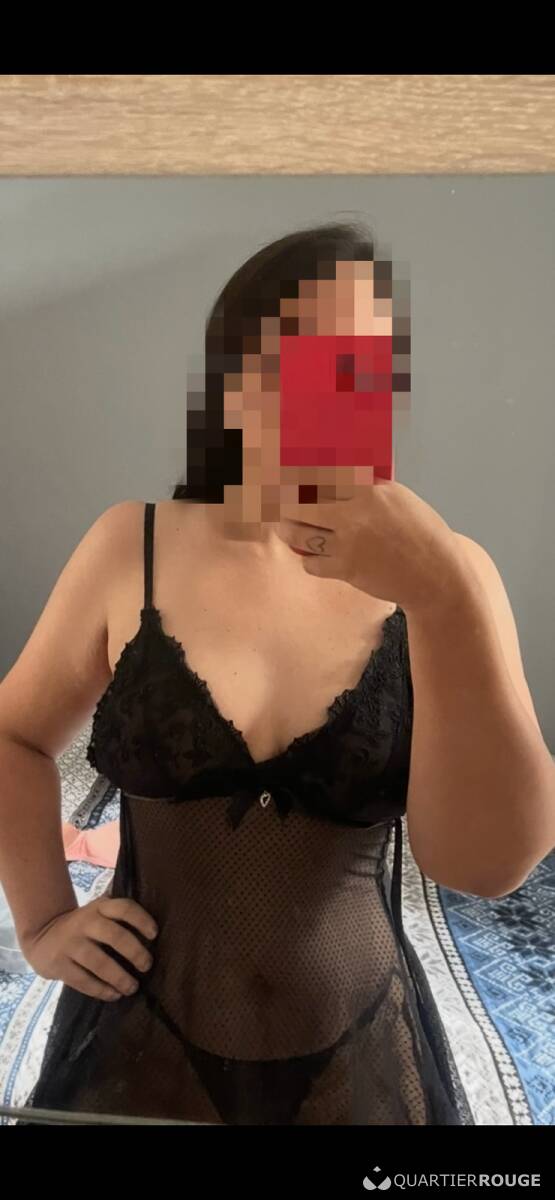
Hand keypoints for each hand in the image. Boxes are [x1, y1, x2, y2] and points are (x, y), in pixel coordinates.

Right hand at [21, 897, 157, 1001]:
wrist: (42, 937)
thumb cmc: (83, 928)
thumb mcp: (97, 913)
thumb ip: (118, 918)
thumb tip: (153, 935)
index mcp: (99, 907)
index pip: (124, 907)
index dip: (141, 920)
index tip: (154, 935)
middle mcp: (84, 922)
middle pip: (115, 935)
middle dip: (135, 952)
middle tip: (147, 966)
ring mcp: (70, 943)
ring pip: (99, 962)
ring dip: (119, 977)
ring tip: (132, 987)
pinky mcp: (58, 964)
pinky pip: (83, 980)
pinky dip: (101, 990)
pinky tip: (114, 995)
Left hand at [278, 478, 463, 612]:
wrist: (435, 576)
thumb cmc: (422, 535)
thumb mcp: (399, 498)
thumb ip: (369, 485)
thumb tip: (342, 472)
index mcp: (370, 489)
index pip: (322, 475)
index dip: (297, 475)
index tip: (284, 474)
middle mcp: (355, 512)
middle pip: (300, 502)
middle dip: (284, 502)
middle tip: (277, 502)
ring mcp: (348, 542)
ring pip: (299, 533)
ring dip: (288, 530)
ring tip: (285, 527)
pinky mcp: (346, 569)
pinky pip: (310, 563)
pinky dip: (308, 559)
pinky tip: (313, 555)